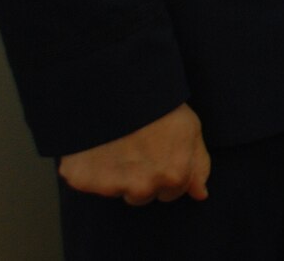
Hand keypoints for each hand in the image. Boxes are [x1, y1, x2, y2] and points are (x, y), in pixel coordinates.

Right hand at [58, 103, 209, 204]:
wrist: (116, 86)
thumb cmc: (158, 103)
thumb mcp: (190, 128)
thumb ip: (198, 165)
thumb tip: (200, 194)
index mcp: (174, 176)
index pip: (173, 193)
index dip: (167, 171)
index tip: (159, 151)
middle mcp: (144, 188)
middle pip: (144, 196)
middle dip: (142, 178)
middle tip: (137, 146)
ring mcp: (112, 186)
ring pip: (118, 191)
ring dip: (117, 175)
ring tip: (118, 143)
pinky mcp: (84, 181)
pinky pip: (88, 182)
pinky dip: (90, 168)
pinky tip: (96, 146)